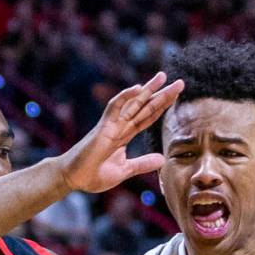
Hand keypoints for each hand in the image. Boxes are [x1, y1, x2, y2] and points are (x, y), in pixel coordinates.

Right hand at [60, 72, 183, 192]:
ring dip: (148, 90)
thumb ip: (142, 164)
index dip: (162, 107)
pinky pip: (114, 108)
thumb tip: (163, 159)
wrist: (74, 178)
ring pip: (133, 103)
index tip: (176, 96)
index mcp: (125, 135)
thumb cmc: (94, 174)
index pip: (148, 117)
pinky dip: (125, 96)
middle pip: (145, 107)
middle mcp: (120, 126)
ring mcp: (112, 125)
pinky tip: (137, 88)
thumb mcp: (125, 171)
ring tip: (163, 76)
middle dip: (162, 95)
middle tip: (180, 82)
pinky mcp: (103, 128)